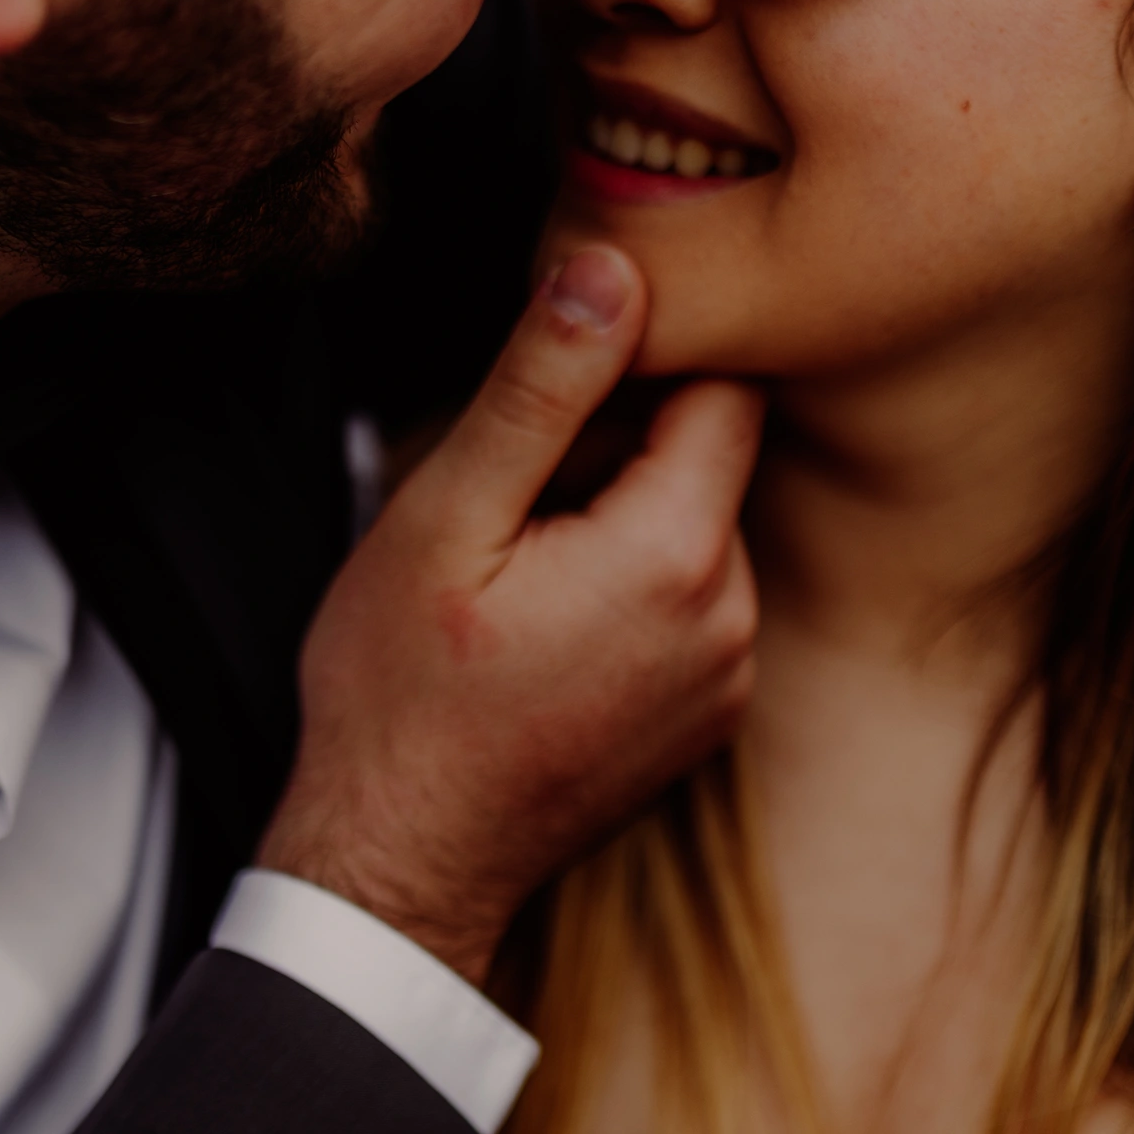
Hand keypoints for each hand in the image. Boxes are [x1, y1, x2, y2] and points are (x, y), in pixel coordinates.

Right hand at [260, 245, 762, 979]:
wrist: (401, 864)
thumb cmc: (399, 698)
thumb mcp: (445, 518)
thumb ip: (539, 388)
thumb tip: (611, 268)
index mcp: (677, 554)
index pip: (722, 384)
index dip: (642, 358)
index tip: (557, 385)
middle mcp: (735, 619)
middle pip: (709, 459)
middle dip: (619, 448)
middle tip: (507, 502)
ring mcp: (730, 677)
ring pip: (696, 530)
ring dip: (620, 522)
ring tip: (516, 578)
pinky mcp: (711, 715)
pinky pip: (692, 604)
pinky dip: (630, 591)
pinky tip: (543, 631)